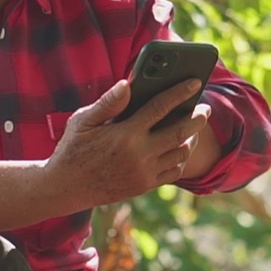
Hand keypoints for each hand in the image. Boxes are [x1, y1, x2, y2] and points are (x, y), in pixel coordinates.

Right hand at [44, 78, 211, 211]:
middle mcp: (139, 154)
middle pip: (181, 132)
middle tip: (205, 108)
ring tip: (193, 126)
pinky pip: (173, 171)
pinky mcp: (144, 186)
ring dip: (191, 138)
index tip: (196, 81)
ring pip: (181, 153)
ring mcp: (144, 173)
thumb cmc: (73, 148)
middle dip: (198, 117)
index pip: (161, 107)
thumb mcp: (83, 121)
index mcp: (125, 134)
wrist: (64, 189)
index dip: (181, 92)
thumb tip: (127, 83)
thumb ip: (108, 102)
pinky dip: (181, 157)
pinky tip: (179, 146)